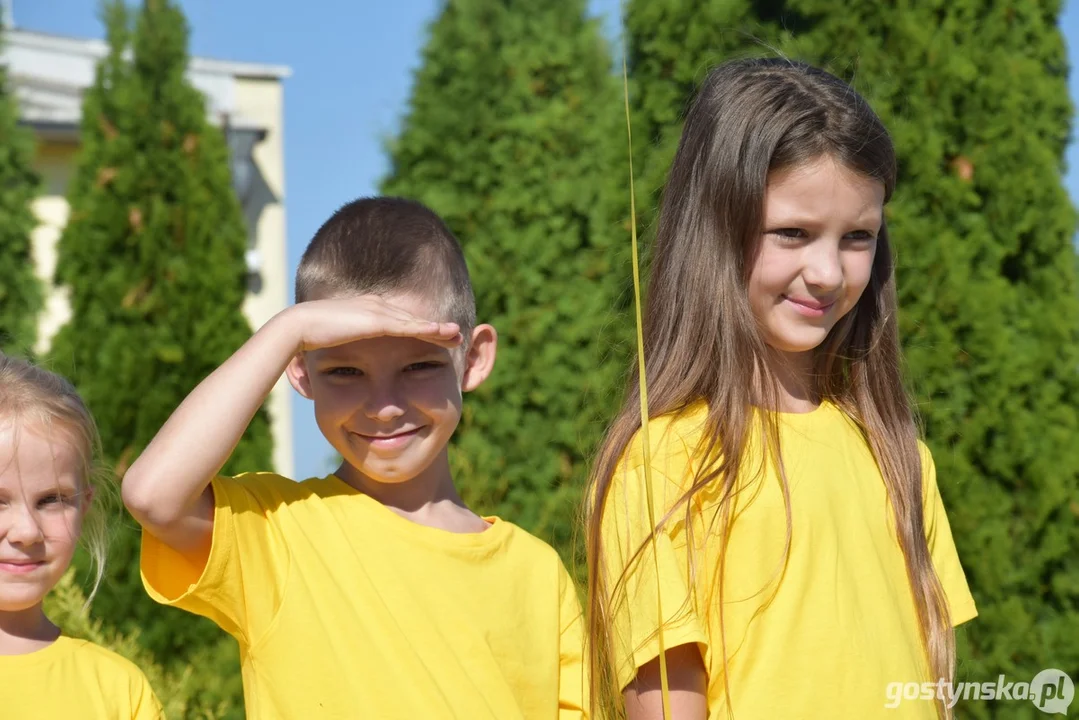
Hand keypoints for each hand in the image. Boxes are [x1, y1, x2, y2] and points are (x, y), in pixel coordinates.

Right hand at [290, 295, 462, 351]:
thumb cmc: (309, 339)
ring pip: (415, 321)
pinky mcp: (376, 320)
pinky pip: (408, 326)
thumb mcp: (337, 345)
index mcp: (367, 311)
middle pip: (413, 318)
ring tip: (458, 335)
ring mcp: (377, 311)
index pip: (400, 320)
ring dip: (439, 328)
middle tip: (457, 334)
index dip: (420, 328)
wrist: (297, 327)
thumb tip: (349, 366)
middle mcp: (376, 306)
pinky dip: (427, 330)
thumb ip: (349, 350)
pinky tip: (443, 334)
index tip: (438, 336)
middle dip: (436, 327)